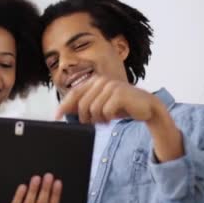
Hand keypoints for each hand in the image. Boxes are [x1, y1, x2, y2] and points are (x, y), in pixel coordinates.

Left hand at [57, 76, 183, 161]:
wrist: (147, 108)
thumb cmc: (122, 106)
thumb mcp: (100, 105)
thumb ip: (83, 105)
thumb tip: (63, 111)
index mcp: (95, 81)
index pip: (74, 93)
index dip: (64, 105)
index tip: (56, 116)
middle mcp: (101, 81)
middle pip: (82, 104)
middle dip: (86, 118)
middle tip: (94, 122)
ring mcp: (111, 85)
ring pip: (93, 109)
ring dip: (99, 119)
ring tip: (106, 119)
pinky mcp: (119, 93)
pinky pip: (105, 111)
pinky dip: (108, 118)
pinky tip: (113, 118)